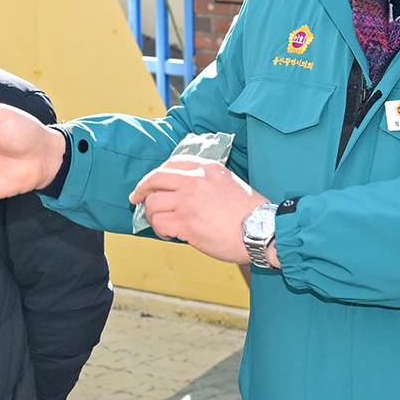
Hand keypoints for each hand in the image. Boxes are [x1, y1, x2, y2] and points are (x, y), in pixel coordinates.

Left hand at [128, 158, 268, 267]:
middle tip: (137, 199)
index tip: (150, 184)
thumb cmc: (249, 212)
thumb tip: (182, 191)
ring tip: (163, 224)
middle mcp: (195, 180)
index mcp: (206, 168)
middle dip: (141, 190)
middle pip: (154, 179)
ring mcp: (188, 201)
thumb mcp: (228, 182)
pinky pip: (159, 223)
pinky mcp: (186, 222)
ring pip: (153, 204)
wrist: (262, 230)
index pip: (171, 164)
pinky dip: (160, 230)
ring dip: (153, 216)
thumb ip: (205, 181)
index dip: (155, 175)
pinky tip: (171, 235)